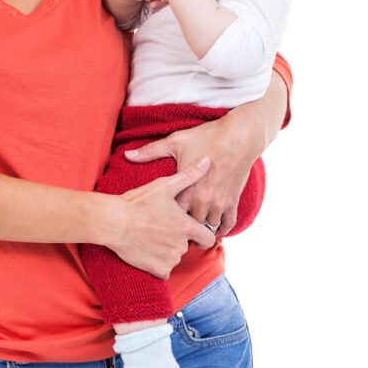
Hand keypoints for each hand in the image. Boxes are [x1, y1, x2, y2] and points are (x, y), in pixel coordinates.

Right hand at [110, 158, 215, 277]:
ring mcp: (170, 259)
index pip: (208, 238)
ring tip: (150, 236)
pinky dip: (157, 263)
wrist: (113, 221)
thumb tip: (207, 160)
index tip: (192, 230)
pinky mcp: (157, 270)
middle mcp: (181, 245)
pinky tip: (146, 249)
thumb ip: (189, 175)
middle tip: (160, 227)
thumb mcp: (164, 185)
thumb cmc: (138, 202)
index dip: (202, 234)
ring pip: (174, 257)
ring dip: (167, 250)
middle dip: (177, 239)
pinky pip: (164, 270)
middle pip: (187, 246)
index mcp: (187, 226)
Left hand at [125, 111, 256, 236]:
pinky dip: (222, 229)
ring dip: (202, 229)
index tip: (157, 221)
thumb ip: (150, 152)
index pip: (172, 216)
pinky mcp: (233, 200)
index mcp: (187, 189)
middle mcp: (203, 200)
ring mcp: (220, 202)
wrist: (239, 135)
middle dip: (182, 229)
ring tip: (192, 231)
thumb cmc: (206, 137)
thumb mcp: (175, 142)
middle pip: (190, 225)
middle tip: (173, 231)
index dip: (165, 220)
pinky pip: (228, 224)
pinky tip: (215, 228)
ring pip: (209, 227)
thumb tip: (127, 155)